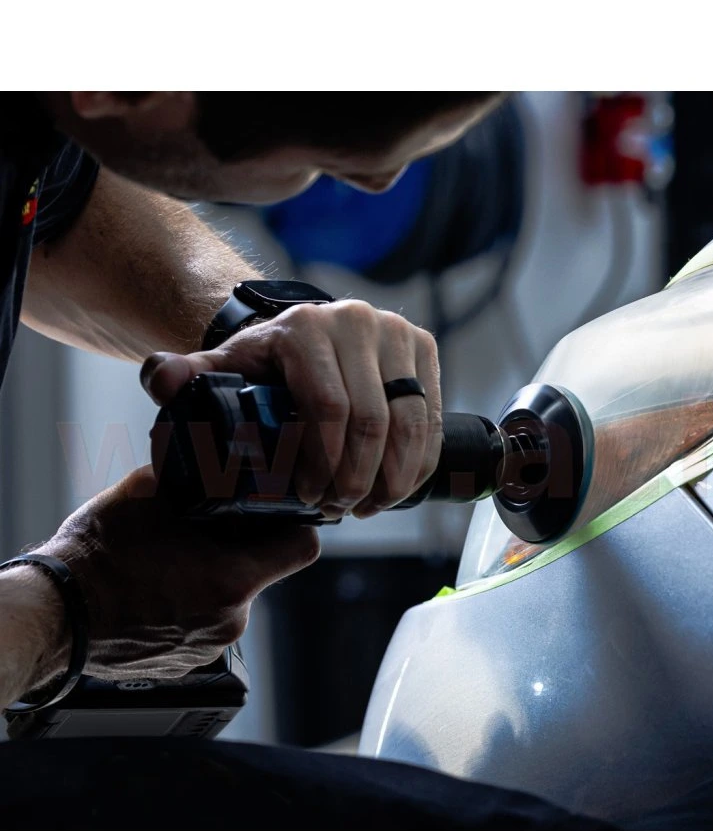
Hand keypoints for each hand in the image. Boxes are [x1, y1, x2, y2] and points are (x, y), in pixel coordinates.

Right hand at [43, 467, 318, 679]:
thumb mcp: (149, 495)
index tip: (280, 513)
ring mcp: (209, 647)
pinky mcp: (186, 663)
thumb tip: (214, 455)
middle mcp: (230, 620)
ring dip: (211, 576)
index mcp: (233, 580)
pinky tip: (159, 590)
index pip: (303, 547)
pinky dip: (190, 606)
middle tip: (206, 529)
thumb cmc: (96, 558)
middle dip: (240, 548)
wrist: (51, 616)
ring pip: (229, 598)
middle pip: (261, 571)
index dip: (296, 524)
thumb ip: (195, 477)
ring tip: (171, 561)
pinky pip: (204, 625)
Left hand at [141, 301, 442, 519]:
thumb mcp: (224, 368)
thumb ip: (185, 376)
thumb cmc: (264, 364)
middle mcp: (358, 321)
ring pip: (411, 422)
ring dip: (394, 476)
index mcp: (307, 327)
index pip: (330, 407)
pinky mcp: (423, 349)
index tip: (314, 498)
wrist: (304, 337)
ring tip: (370, 506)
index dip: (326, 463)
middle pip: (373, 420)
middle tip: (342, 509)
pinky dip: (421, 461)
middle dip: (359, 478)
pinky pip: (433, 417)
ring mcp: (397, 333)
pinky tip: (399, 487)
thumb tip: (160, 378)